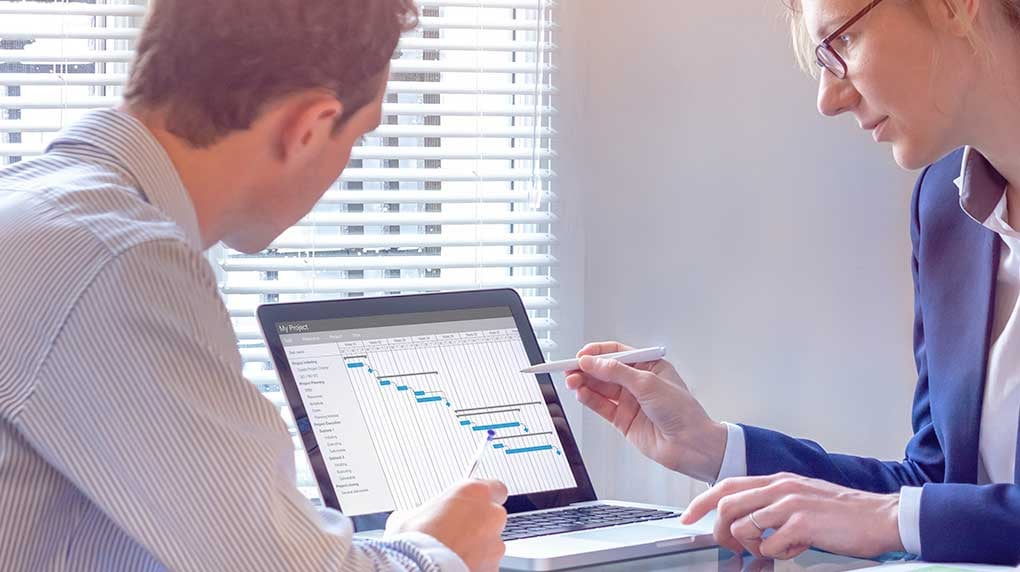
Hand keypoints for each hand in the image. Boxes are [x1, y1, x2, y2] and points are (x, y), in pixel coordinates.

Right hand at [385, 480, 508, 570]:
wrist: (422, 570)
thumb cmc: (417, 541)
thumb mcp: (408, 515)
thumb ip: (422, 511)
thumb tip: (412, 518)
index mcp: (475, 493)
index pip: (494, 487)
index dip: (480, 498)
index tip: (467, 503)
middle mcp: (491, 516)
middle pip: (491, 517)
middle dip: (476, 524)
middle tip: (453, 532)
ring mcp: (496, 544)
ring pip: (490, 543)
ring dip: (475, 546)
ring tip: (450, 553)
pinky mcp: (494, 567)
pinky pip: (486, 563)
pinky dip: (475, 564)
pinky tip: (455, 565)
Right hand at [564, 341, 727, 481]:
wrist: (691, 445)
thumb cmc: (683, 412)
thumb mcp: (648, 383)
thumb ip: (617, 372)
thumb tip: (593, 362)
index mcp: (649, 366)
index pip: (617, 353)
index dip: (597, 353)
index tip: (581, 355)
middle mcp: (638, 383)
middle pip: (604, 371)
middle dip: (586, 369)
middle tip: (570, 368)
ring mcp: (630, 402)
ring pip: (600, 388)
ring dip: (584, 383)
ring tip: (572, 381)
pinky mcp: (623, 420)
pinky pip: (601, 406)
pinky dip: (589, 399)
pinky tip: (581, 393)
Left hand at [680, 473, 902, 558]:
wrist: (882, 516)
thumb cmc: (843, 513)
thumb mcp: (801, 499)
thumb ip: (772, 506)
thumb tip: (746, 524)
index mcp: (777, 480)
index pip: (726, 486)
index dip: (701, 503)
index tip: (686, 518)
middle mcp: (780, 487)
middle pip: (726, 506)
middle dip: (721, 531)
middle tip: (734, 548)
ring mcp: (790, 504)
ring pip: (743, 527)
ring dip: (752, 546)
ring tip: (775, 548)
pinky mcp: (803, 523)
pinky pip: (770, 545)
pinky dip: (778, 553)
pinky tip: (797, 549)